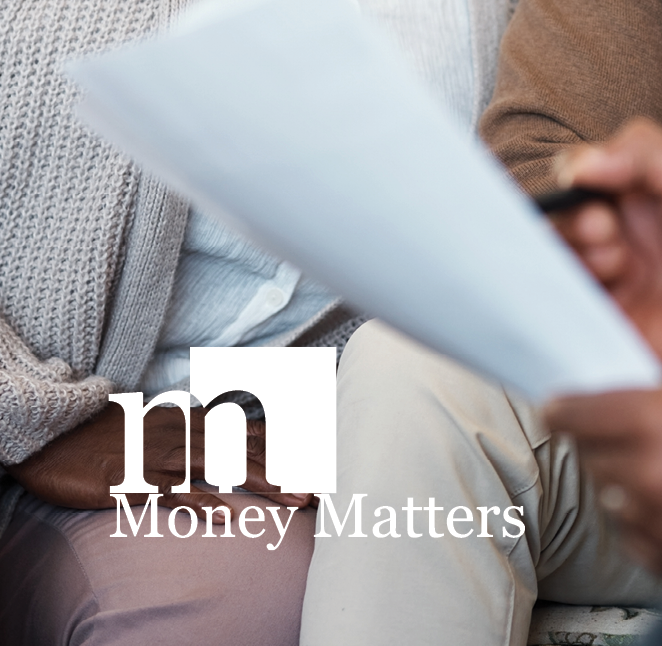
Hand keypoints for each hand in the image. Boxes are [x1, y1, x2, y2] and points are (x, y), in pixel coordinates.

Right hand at [9, 402, 312, 514]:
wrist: (61, 435)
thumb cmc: (117, 435)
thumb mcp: (168, 426)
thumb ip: (202, 428)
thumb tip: (234, 428)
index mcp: (197, 423)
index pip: (254, 431)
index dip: (289, 447)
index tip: (323, 462)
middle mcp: (188, 434)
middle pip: (249, 449)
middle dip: (288, 469)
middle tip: (319, 490)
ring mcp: (163, 455)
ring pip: (224, 466)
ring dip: (263, 481)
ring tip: (295, 499)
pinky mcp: (136, 478)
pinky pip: (172, 490)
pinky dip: (200, 501)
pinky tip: (225, 516)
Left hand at [546, 366, 661, 575]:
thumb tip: (633, 396)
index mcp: (656, 421)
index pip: (575, 414)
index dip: (566, 406)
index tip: (562, 405)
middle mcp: (651, 477)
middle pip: (589, 457)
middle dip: (598, 439)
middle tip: (617, 428)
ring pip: (612, 500)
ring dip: (625, 480)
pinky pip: (640, 541)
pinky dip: (648, 521)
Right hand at [554, 119, 661, 386]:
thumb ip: (643, 153)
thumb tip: (580, 163)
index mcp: (639, 192)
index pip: (580, 177)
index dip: (574, 183)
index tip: (587, 191)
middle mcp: (623, 233)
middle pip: (563, 222)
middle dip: (576, 225)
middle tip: (608, 235)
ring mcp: (618, 281)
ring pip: (561, 265)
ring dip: (576, 262)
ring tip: (617, 267)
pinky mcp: (616, 325)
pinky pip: (571, 314)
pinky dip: (568, 305)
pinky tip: (596, 299)